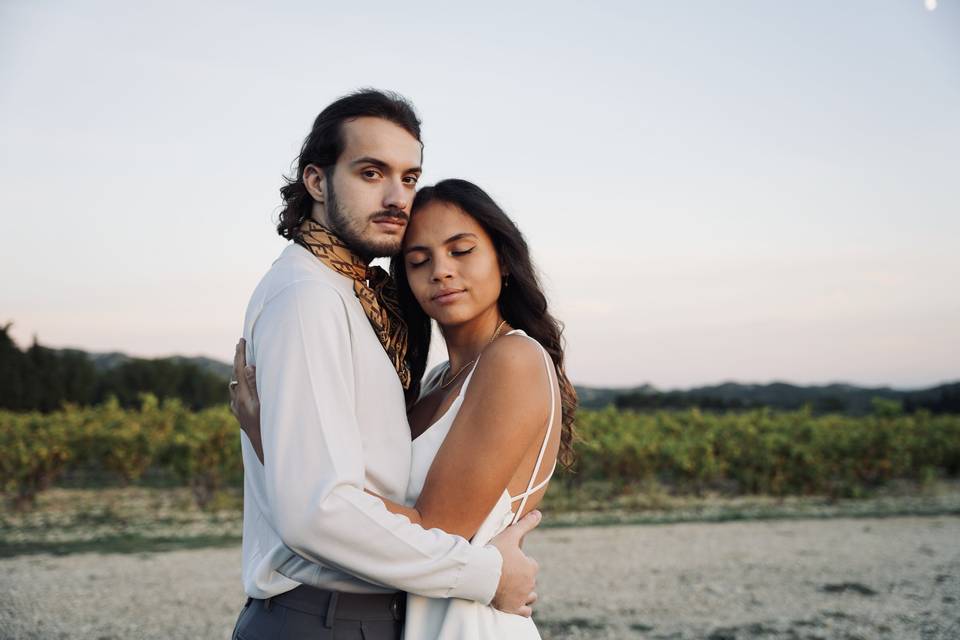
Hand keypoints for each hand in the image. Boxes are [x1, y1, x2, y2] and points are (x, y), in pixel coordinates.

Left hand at [230, 338, 263, 463]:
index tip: (241, 340)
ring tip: (242, 363)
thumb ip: (255, 384)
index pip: (239, 369)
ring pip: (234, 386)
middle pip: (235, 376)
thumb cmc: (269, 426)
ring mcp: (238, 410)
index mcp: (243, 396)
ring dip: (238, 373)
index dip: (240, 354)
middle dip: (238, 360)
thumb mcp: (264, 403)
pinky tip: (242, 388)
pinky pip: (236, 396)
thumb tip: (247, 367)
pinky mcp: (240, 416)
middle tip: (240, 346)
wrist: (265, 450)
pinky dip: (239, 386)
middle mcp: (237, 402)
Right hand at [489, 509, 541, 616]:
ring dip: (525, 592)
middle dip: (522, 577)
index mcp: (531, 567)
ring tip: (513, 587)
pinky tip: (516, 602)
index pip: (531, 564)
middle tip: (507, 572)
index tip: (510, 560)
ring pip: (530, 596)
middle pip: (530, 580)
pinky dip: (522, 608)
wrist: (480, 574)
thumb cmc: (494, 553)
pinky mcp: (513, 608)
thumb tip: (539, 513)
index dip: (521, 561)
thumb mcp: (510, 535)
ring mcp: (522, 597)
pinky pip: (525, 612)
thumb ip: (525, 524)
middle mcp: (530, 583)